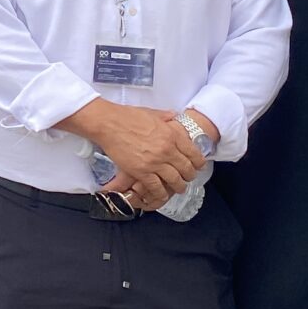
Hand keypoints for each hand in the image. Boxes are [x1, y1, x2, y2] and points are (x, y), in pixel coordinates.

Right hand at [83, 104, 204, 198]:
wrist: (109, 123)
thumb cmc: (128, 116)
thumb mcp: (153, 113)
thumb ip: (166, 117)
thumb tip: (173, 117)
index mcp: (172, 135)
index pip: (193, 153)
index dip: (198, 163)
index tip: (198, 166)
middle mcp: (167, 150)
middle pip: (186, 169)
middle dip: (189, 176)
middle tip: (188, 179)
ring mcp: (155, 163)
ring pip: (174, 181)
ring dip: (178, 187)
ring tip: (178, 189)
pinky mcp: (141, 172)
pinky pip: (156, 187)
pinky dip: (160, 193)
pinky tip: (162, 195)